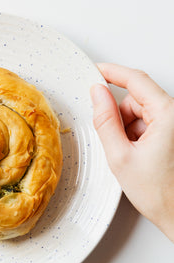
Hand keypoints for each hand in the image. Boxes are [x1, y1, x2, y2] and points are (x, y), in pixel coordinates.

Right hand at [91, 63, 173, 241]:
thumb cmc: (159, 193)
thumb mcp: (120, 156)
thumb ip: (105, 121)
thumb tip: (97, 94)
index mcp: (168, 115)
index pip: (136, 80)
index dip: (112, 73)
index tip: (96, 70)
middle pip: (137, 99)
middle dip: (119, 115)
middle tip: (113, 140)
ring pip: (141, 112)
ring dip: (127, 128)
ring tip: (129, 155)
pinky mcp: (173, 134)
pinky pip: (148, 124)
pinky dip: (136, 135)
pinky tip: (136, 156)